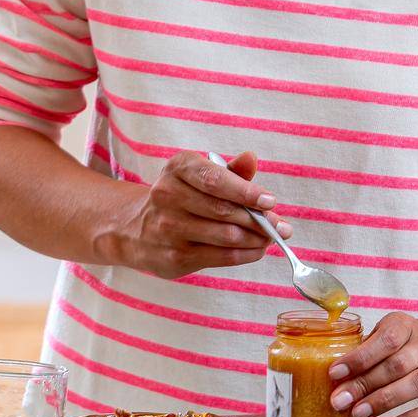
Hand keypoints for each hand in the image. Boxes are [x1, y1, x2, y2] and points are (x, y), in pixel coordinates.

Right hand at [106, 150, 290, 279]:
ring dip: (256, 239)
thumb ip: (229, 171)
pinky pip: (221, 257)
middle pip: (225, 210)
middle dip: (260, 220)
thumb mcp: (199, 175)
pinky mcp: (175, 257)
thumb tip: (251, 159)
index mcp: (178, 168)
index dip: (246, 191)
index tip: (270, 201)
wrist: (135, 228)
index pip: (215, 180)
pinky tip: (256, 249)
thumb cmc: (181, 196)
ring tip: (271, 237)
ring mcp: (169, 229)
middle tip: (282, 226)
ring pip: (226, 236)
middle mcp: (168, 196)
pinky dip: (246, 254)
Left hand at [327, 310, 417, 416]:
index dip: (359, 356)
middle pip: (394, 365)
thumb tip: (339, 373)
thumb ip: (372, 348)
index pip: (385, 339)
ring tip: (358, 413)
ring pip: (414, 384)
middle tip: (338, 401)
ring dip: (384, 400)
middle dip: (363, 384)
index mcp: (408, 326)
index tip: (335, 372)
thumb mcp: (399, 333)